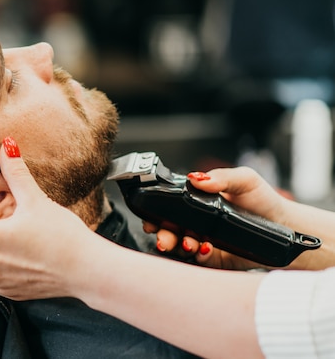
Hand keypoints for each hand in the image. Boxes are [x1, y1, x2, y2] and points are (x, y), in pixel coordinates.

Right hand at [146, 166, 287, 269]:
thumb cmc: (263, 201)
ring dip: (178, 247)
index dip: (155, 214)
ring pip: (180, 248)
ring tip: (189, 243)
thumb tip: (196, 178)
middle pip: (167, 231)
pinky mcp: (216, 259)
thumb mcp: (244, 180)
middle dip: (161, 235)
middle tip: (164, 238)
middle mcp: (196, 223)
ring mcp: (204, 241)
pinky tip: (207, 248)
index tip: (152, 219)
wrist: (286, 226)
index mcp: (196, 203)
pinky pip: (199, 261)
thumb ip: (221, 177)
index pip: (167, 209)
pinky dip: (199, 255)